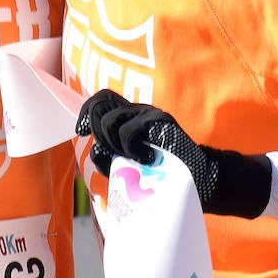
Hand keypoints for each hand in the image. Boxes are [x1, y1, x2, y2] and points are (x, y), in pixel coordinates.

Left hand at [75, 89, 271, 218]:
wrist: (196, 178)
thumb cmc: (160, 174)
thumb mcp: (128, 168)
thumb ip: (109, 159)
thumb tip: (95, 150)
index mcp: (127, 118)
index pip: (100, 100)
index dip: (85, 111)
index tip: (81, 130)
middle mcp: (136, 110)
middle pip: (100, 102)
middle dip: (97, 129)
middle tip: (112, 149)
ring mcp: (149, 114)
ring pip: (111, 119)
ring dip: (114, 143)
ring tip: (132, 157)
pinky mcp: (161, 121)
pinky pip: (130, 131)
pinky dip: (131, 149)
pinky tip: (145, 159)